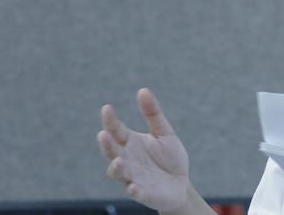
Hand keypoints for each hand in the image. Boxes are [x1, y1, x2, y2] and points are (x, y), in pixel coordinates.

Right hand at [97, 88, 190, 211]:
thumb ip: (153, 114)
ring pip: (118, 173)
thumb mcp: (164, 133)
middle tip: (103, 134)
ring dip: (116, 167)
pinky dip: (133, 190)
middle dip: (107, 144)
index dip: (110, 120)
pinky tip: (133, 186)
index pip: (116, 130)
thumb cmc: (169, 157)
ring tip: (119, 160)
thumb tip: (143, 90)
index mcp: (130, 143)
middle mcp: (127, 159)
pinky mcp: (143, 193)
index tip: (107, 108)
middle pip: (112, 151)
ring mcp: (133, 177)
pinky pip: (135, 192)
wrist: (180, 184)